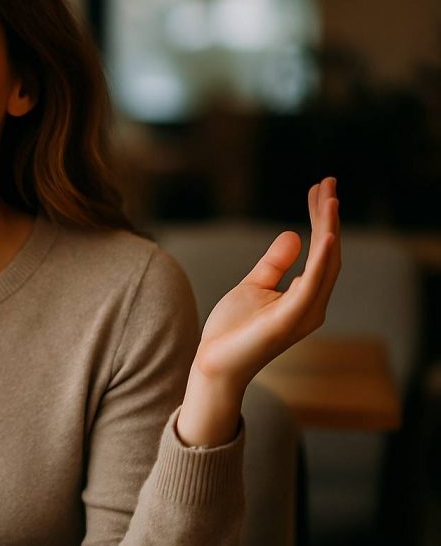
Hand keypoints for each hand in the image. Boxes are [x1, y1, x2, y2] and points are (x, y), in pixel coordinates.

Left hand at [177, 177, 340, 445]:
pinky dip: (322, 259)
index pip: (322, 250)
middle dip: (328, 216)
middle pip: (330, 252)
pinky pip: (312, 285)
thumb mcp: (254, 285)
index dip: (322, 218)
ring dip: (330, 230)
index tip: (319, 188)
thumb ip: (275, 263)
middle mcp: (314, 304)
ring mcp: (304, 313)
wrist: (214, 363)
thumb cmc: (234, 329)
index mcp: (306, 296)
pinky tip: (326, 236)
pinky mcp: (289, 320)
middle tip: (328, 182)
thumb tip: (293, 234)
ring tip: (331, 200)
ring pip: (327, 264)